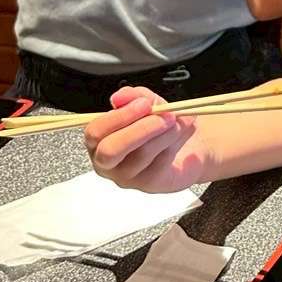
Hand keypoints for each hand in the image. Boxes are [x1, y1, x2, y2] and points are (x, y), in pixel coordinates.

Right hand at [84, 86, 212, 191]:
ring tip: (176, 122)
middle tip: (164, 116)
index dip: (120, 116)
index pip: (95, 132)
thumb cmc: (157, 124)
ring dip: (164, 133)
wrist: (186, 145)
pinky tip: (180, 133)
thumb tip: (118, 98)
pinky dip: (173, 143)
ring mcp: (126, 177)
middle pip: (110, 150)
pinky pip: (160, 162)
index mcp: (98, 140)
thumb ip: (133, 97)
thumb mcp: (146, 103)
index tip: (144, 103)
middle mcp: (106, 163)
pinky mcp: (148, 184)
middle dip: (139, 129)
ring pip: (141, 154)